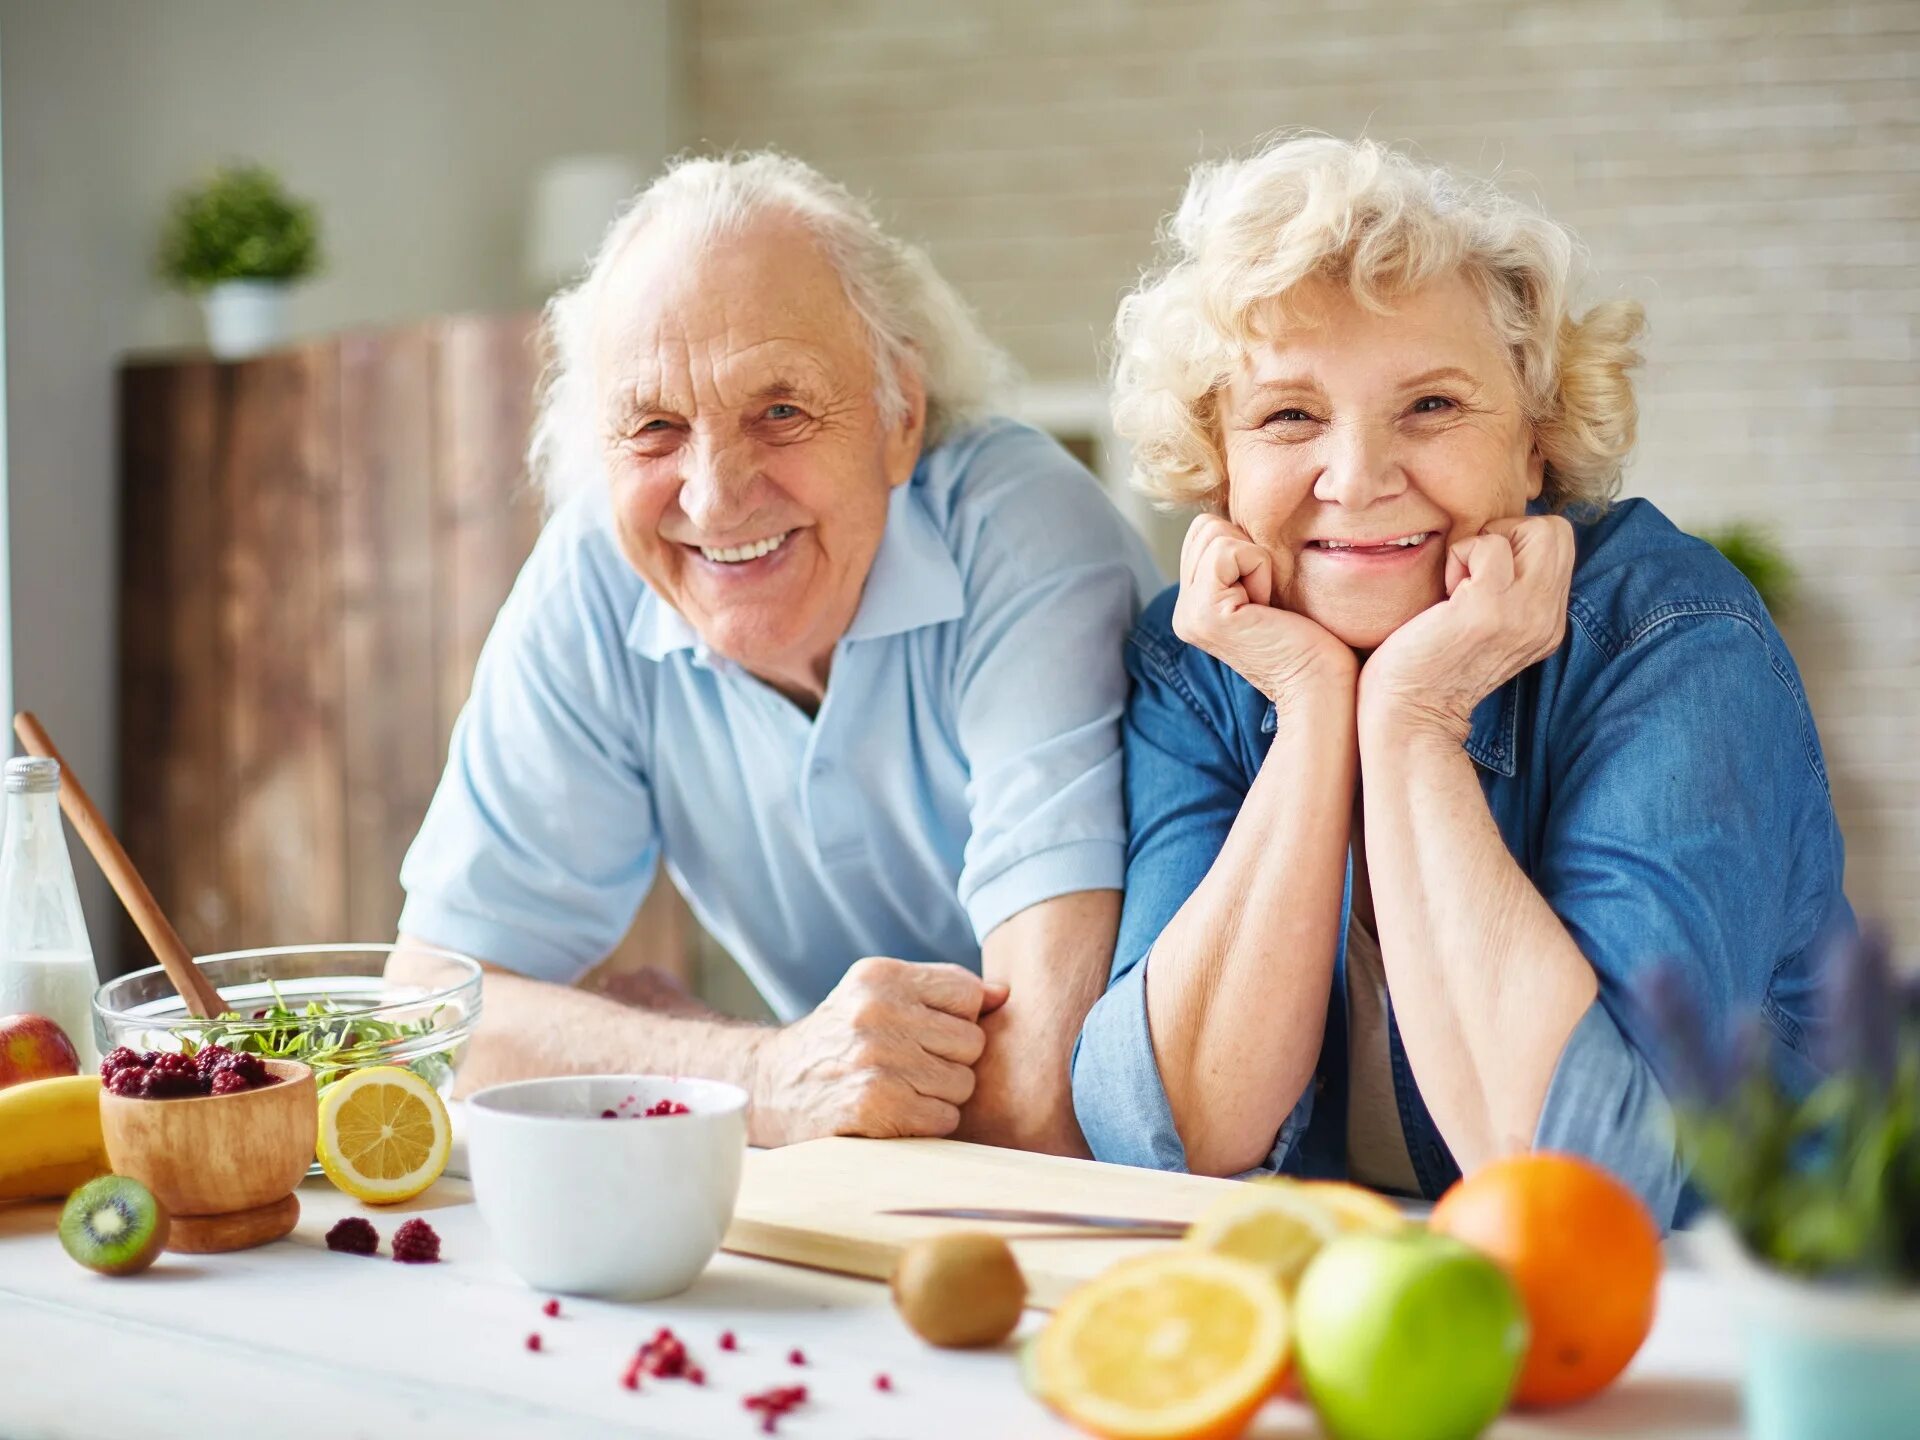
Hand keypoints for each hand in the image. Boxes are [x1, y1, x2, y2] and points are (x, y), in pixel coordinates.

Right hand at [747, 957, 1007, 1146]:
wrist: (771, 1087)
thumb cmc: (840, 1040)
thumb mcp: (877, 997)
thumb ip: (940, 990)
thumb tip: (1005, 994)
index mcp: (880, 977)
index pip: (968, 993)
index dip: (958, 1019)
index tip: (927, 1033)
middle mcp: (876, 1011)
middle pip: (972, 1042)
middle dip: (952, 1061)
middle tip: (912, 1067)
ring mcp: (875, 1059)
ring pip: (963, 1084)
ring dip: (941, 1096)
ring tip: (901, 1089)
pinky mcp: (874, 1105)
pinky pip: (944, 1118)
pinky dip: (927, 1123)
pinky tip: (895, 1113)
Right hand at [1173, 514, 1354, 704]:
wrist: (1320, 685)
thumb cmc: (1309, 637)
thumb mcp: (1265, 588)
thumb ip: (1239, 560)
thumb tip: (1238, 518)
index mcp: (1193, 605)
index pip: (1203, 532)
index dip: (1245, 548)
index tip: (1266, 595)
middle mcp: (1182, 612)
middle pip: (1204, 526)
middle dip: (1247, 550)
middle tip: (1267, 599)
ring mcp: (1188, 614)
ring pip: (1214, 533)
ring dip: (1255, 560)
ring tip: (1267, 604)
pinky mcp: (1205, 613)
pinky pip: (1228, 550)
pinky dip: (1259, 568)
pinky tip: (1267, 606)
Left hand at [1359, 515, 1573, 743]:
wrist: (1409, 716)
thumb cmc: (1429, 665)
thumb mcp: (1486, 625)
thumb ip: (1506, 590)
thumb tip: (1496, 539)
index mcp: (1547, 623)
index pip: (1558, 546)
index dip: (1515, 543)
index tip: (1479, 576)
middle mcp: (1547, 619)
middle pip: (1556, 531)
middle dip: (1508, 533)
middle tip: (1472, 571)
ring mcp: (1524, 613)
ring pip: (1535, 529)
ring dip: (1484, 545)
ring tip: (1458, 587)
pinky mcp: (1489, 609)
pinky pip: (1489, 545)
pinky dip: (1461, 554)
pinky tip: (1445, 594)